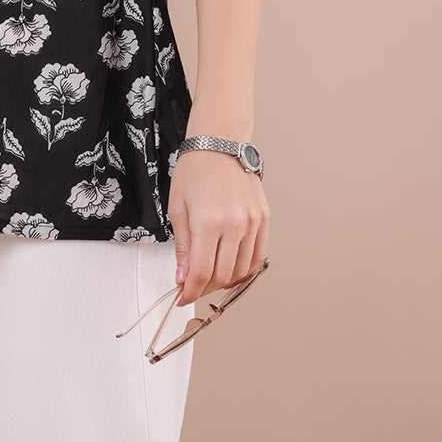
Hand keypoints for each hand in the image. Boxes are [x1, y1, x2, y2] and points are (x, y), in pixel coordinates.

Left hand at [167, 149, 268, 306]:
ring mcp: (253, 223)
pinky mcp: (264, 219)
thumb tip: (183, 278)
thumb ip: (183, 247)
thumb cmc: (194, 171)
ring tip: (209, 277)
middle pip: (222, 276)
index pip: (201, 273)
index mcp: (208, 222)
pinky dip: (244, 270)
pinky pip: (258, 257)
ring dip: (224, 281)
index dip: (190, 291)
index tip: (182, 297)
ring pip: (241, 270)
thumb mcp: (178, 208)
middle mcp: (234, 225)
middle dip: (204, 288)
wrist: (220, 144)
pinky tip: (230, 269)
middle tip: (192, 286)